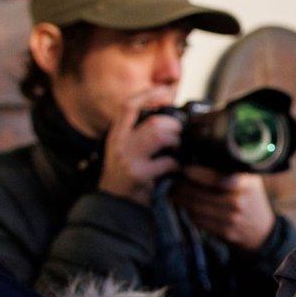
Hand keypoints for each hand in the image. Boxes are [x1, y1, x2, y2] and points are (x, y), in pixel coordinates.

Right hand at [98, 87, 180, 205]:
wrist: (114, 204)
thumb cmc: (126, 177)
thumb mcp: (126, 150)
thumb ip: (141, 134)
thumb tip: (169, 118)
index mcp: (117, 134)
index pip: (128, 106)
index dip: (148, 95)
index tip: (165, 91)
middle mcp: (119, 143)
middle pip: (152, 121)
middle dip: (173, 126)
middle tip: (181, 135)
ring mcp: (128, 159)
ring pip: (159, 136)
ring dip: (176, 142)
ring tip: (178, 150)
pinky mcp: (139, 174)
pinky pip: (166, 162)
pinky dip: (176, 164)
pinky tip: (176, 169)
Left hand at [171, 166, 275, 252]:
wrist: (262, 229)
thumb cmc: (250, 197)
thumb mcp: (249, 179)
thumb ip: (231, 169)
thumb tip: (199, 156)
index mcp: (245, 183)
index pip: (215, 178)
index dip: (195, 174)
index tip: (183, 169)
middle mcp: (239, 201)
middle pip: (201, 194)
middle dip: (182, 188)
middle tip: (172, 182)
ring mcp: (232, 218)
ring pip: (196, 208)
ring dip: (181, 201)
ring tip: (174, 194)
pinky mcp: (226, 232)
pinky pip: (199, 221)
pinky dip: (189, 213)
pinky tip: (186, 207)